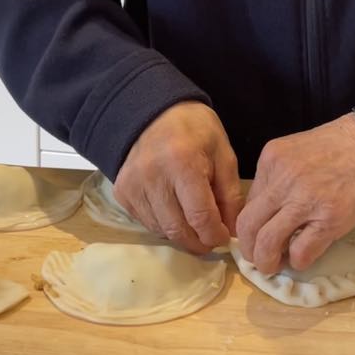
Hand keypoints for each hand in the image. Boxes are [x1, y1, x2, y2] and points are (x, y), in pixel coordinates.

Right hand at [112, 101, 242, 253]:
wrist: (154, 113)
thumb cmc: (195, 130)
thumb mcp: (223, 153)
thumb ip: (230, 193)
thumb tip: (233, 231)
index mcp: (183, 163)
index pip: (200, 216)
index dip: (215, 234)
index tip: (225, 236)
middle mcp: (153, 176)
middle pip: (178, 229)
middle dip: (199, 241)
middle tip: (211, 238)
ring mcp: (133, 186)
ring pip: (161, 230)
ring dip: (182, 234)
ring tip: (195, 223)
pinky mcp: (121, 193)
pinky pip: (146, 222)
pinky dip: (164, 225)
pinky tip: (175, 211)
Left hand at [235, 114, 354, 273]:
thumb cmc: (340, 145)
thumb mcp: (297, 149)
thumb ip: (279, 176)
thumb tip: (268, 211)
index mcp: (272, 159)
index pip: (248, 201)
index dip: (251, 223)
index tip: (258, 232)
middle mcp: (283, 179)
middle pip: (248, 225)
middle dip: (248, 248)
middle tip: (257, 256)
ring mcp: (306, 200)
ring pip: (267, 243)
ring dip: (266, 261)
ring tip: (274, 265)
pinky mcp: (330, 220)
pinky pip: (301, 252)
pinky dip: (298, 261)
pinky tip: (304, 256)